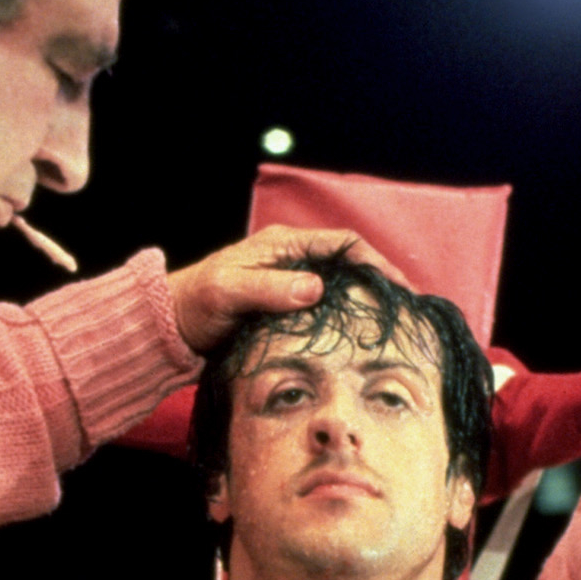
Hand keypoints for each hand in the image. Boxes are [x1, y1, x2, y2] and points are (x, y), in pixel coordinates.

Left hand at [165, 225, 407, 353]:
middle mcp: (292, 259)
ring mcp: (291, 283)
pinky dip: (348, 317)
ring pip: (341, 286)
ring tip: (393, 322)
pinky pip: (327, 307)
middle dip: (381, 280)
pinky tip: (361, 336)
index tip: (398, 287)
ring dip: (368, 300)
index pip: (343, 243)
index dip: (375, 261)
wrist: (172, 325)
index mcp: (283, 245)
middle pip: (350, 263)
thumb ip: (270, 289)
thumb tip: (315, 288)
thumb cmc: (197, 303)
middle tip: (408, 307)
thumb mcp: (229, 292)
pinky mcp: (287, 307)